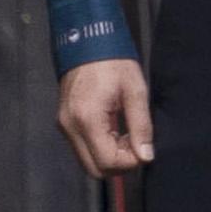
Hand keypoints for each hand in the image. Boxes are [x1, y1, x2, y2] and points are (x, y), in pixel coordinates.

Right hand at [56, 58, 154, 177]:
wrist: (87, 42)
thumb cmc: (113, 62)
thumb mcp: (135, 91)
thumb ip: (141, 126)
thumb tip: (146, 156)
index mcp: (87, 119)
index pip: (107, 162)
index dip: (129, 162)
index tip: (142, 147)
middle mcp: (70, 127)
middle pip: (93, 169)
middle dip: (118, 164)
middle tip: (134, 144)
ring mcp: (64, 126)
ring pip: (86, 161)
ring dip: (109, 157)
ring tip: (125, 135)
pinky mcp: (65, 123)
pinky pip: (82, 148)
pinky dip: (99, 148)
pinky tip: (114, 130)